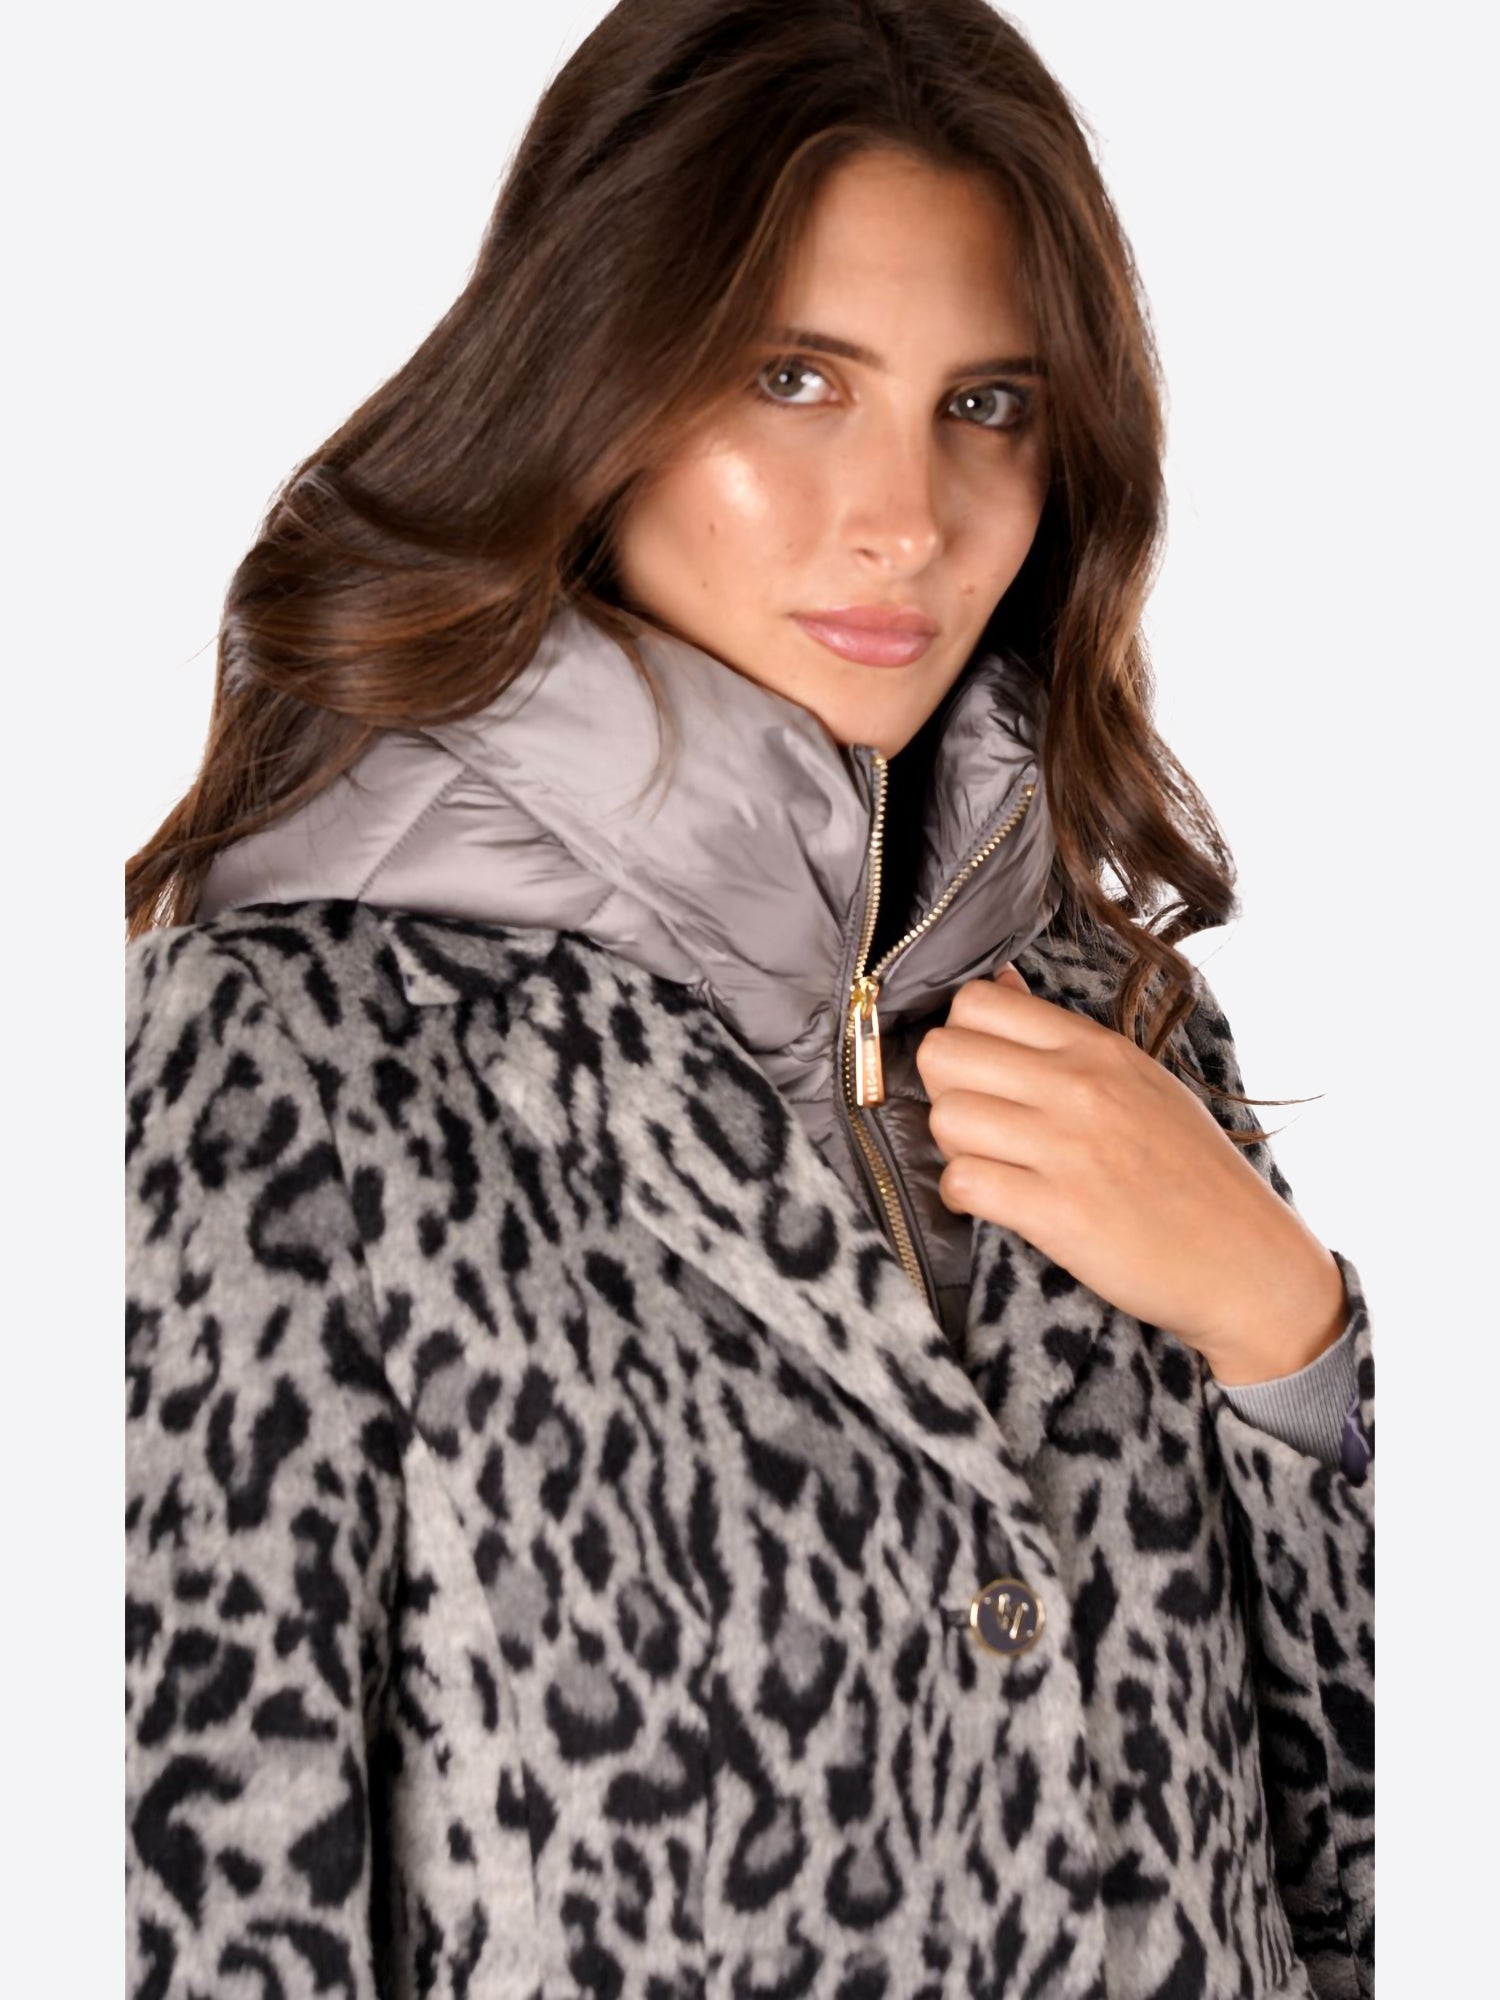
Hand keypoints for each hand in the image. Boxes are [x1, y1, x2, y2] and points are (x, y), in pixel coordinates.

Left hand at [914, 965, 1348, 1382]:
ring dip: (953, 1147)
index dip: (962, 1038)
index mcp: (1097, 1048)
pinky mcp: (1057, 1212)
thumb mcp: (1140, 1080)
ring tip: (990, 1164)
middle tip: (978, 1123)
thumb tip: (1002, 979)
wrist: (1246, 1260)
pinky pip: (962, 1182)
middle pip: (943, 1053)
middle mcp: (1079, 1087)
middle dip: (943, 1090)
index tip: (982, 1074)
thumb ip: (1063, 1036)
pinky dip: (962, 1196)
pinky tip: (994, 1201)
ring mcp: (1067, 1148)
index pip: (978, 1002)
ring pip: (944, 1117)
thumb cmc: (1192, 1172)